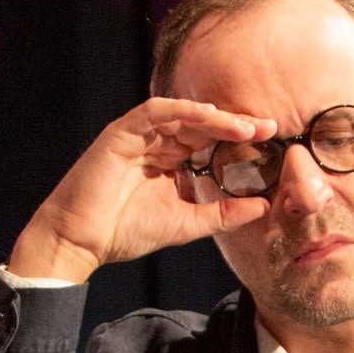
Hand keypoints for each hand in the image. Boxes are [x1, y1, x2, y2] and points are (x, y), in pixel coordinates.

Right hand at [4, 98, 280, 283]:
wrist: (81, 242)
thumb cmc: (125, 232)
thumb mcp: (187, 223)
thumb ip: (222, 213)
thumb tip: (263, 207)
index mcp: (169, 161)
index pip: (210, 142)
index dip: (239, 139)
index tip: (271, 143)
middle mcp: (156, 144)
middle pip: (202, 125)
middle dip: (236, 124)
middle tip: (269, 127)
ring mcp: (138, 136)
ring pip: (183, 115)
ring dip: (216, 118)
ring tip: (245, 125)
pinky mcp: (121, 134)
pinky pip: (155, 112)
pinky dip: (182, 110)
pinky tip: (209, 116)